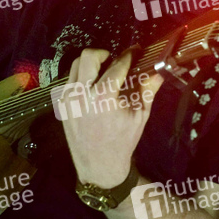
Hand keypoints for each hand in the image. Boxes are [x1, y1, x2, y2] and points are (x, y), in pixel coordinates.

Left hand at [60, 49, 163, 187]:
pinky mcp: (61, 105)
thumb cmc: (122, 141)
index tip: (134, 51)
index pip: (116, 66)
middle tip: (114, 60)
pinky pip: (69, 81)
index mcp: (103, 97)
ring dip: (90, 64)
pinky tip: (93, 88)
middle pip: (88, 57)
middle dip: (103, 54)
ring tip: (103, 72)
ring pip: (75, 65)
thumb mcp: (140, 116)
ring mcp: (67, 100)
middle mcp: (81, 95)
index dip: (128, 56)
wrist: (99, 167)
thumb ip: (147, 90)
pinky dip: (81, 78)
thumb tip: (158, 71)